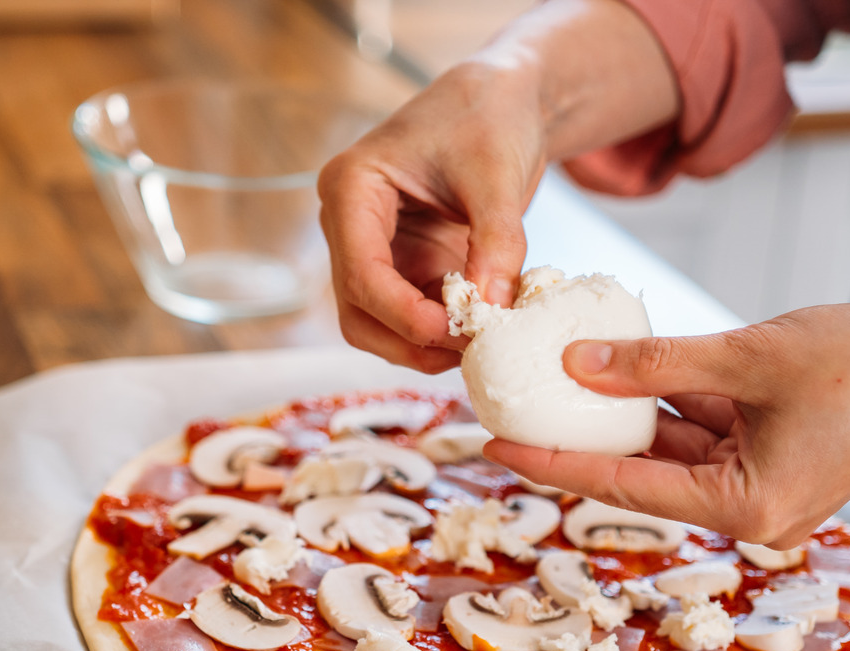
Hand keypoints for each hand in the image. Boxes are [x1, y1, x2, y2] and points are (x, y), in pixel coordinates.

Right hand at [318, 62, 545, 373]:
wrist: (500, 103)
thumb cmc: (489, 118)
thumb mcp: (498, 176)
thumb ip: (497, 243)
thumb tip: (490, 309)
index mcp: (351, 187)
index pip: (360, 272)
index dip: (404, 314)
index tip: (456, 332)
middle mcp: (349, 224)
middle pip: (357, 312)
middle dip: (410, 340)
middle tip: (471, 347)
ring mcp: (373, 249)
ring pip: (377, 325)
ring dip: (425, 346)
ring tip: (481, 340)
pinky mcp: (402, 265)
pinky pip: (411, 316)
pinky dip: (443, 332)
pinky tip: (483, 326)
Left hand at [484, 302, 849, 546]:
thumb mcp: (745, 355)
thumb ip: (655, 363)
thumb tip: (573, 364)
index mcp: (745, 507)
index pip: (622, 484)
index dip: (553, 461)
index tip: (493, 446)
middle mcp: (751, 514)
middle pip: (641, 475)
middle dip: (580, 438)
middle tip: (511, 413)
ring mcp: (765, 492)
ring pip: (672, 453)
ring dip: (624, 418)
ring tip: (553, 386)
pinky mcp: (775, 465)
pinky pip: (705, 438)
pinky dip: (670, 407)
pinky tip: (622, 372)